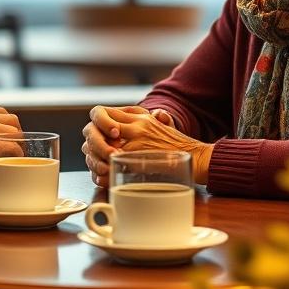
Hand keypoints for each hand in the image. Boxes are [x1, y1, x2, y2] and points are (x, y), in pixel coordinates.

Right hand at [0, 101, 20, 181]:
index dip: (1, 125)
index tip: (2, 134)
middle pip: (9, 118)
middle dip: (13, 131)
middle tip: (13, 143)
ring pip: (14, 129)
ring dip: (17, 141)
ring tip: (15, 152)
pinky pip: (13, 144)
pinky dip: (16, 152)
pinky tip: (14, 159)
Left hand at [85, 105, 212, 185]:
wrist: (197, 156)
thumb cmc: (179, 144)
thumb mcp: (163, 125)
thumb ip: (155, 119)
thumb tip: (157, 114)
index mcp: (139, 117)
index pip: (103, 112)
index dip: (96, 125)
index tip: (99, 138)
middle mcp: (136, 125)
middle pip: (98, 127)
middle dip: (91, 142)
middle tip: (92, 154)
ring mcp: (137, 140)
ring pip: (103, 145)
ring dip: (97, 158)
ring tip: (98, 167)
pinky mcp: (140, 157)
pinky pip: (114, 162)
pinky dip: (107, 170)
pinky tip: (105, 176)